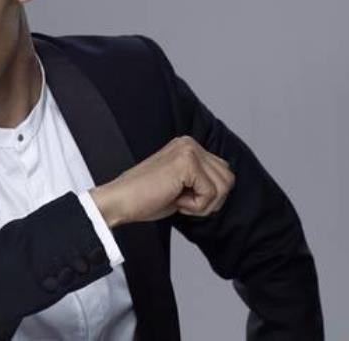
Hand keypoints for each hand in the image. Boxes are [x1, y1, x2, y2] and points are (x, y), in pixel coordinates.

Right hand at [89, 135, 234, 226]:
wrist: (120, 201)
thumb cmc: (145, 198)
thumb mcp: (181, 184)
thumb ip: (201, 178)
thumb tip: (226, 185)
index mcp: (188, 146)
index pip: (224, 172)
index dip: (210, 195)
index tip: (184, 198)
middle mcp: (190, 143)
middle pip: (228, 178)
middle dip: (210, 200)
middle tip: (183, 201)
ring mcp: (188, 150)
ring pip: (223, 186)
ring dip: (203, 203)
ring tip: (179, 200)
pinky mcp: (186, 163)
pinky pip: (210, 193)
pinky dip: (196, 206)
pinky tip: (176, 200)